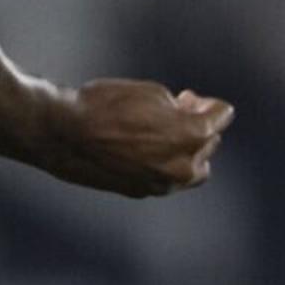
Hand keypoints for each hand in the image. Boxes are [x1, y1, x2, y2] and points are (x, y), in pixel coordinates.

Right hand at [54, 81, 231, 196]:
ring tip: (160, 131)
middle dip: (198, 125)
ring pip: (193, 168)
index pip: (221, 116)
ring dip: (186, 150)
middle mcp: (183, 166)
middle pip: (209, 143)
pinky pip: (167, 178)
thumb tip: (190, 114)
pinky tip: (143, 148)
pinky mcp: (143, 191)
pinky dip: (164, 163)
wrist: (62, 133)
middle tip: (175, 108)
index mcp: (190, 135)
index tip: (189, 98)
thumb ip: (180, 106)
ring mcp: (163, 183)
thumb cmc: (103, 105)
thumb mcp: (151, 92)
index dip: (208, 103)